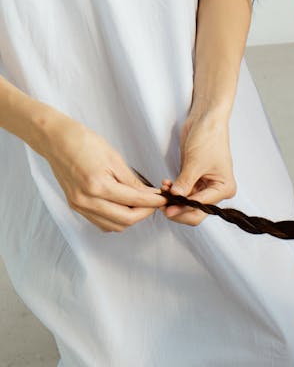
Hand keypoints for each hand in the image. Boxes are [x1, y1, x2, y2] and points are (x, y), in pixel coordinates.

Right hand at [43, 116, 164, 231]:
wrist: (56, 141)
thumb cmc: (84, 143)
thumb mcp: (114, 158)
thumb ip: (132, 181)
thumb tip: (150, 195)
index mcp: (98, 185)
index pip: (134, 201)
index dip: (152, 202)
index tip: (163, 199)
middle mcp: (87, 200)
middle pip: (125, 220)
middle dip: (144, 213)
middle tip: (153, 203)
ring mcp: (80, 206)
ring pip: (114, 226)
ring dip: (130, 219)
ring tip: (139, 205)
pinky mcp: (76, 207)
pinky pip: (101, 223)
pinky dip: (116, 220)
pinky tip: (122, 208)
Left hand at [164, 113, 236, 225]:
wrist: (206, 120)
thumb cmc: (209, 137)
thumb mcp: (195, 162)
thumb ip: (185, 183)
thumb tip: (175, 199)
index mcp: (224, 188)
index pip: (202, 207)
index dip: (184, 209)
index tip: (169, 209)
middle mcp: (216, 190)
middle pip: (196, 211)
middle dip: (178, 208)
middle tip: (163, 205)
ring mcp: (205, 186)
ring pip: (187, 203)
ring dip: (174, 199)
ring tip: (164, 190)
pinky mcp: (194, 180)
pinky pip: (183, 193)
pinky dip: (173, 191)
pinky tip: (166, 185)